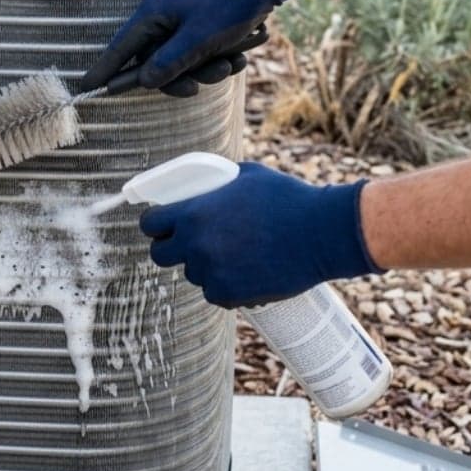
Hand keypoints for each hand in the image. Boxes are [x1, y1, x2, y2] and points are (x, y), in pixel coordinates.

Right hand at [81, 0, 302, 96]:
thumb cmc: (231, 3)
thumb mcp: (199, 39)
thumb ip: (168, 63)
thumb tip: (144, 81)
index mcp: (154, 12)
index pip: (120, 47)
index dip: (105, 69)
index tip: (85, 87)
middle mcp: (163, 13)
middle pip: (155, 60)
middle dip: (180, 76)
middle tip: (201, 84)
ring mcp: (181, 17)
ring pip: (180, 59)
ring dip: (204, 69)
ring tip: (232, 63)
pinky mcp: (200, 21)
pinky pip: (197, 51)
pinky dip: (215, 58)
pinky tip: (238, 55)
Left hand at [140, 162, 381, 307]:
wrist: (321, 233)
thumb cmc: (288, 199)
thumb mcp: (246, 176)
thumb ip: (217, 184)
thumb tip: (205, 184)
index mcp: (193, 213)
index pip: (150, 224)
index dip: (154, 225)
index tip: (160, 226)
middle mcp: (196, 245)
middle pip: (160, 256)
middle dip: (171, 249)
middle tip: (189, 243)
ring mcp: (212, 273)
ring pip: (192, 274)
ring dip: (204, 266)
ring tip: (233, 254)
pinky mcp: (230, 295)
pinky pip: (215, 292)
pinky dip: (226, 285)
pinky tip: (245, 272)